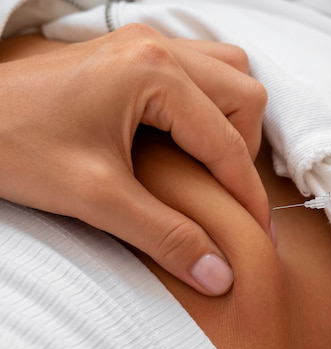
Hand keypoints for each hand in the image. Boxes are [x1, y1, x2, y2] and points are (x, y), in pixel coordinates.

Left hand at [0, 26, 270, 295]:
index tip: (259, 232)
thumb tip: (218, 275)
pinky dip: (210, 104)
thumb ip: (164, 236)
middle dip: (243, 150)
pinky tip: (187, 136)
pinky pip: (201, 69)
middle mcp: (158, 47)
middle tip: (223, 193)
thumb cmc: (13, 143)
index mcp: (154, 73)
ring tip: (210, 164)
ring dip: (232, 121)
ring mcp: (146, 43)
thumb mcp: (94, 197)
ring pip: (229, 73)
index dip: (248, 193)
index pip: (228, 141)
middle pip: (244, 94)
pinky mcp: (134, 52)